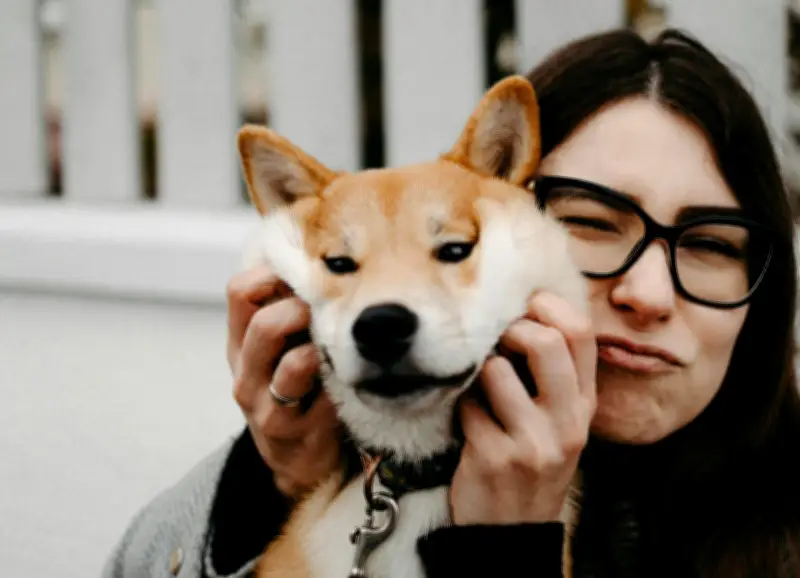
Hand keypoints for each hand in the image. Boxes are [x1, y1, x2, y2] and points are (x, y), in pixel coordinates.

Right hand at [226, 265, 341, 499]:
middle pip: (263, 324)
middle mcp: (245, 371)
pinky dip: (336, 381)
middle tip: (331, 309)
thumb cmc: (298, 390)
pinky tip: (350, 376)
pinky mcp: (291, 431)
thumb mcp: (283, 348)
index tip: (304, 274)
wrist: (299, 459)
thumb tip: (324, 259)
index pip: (239, 291)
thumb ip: (291, 310)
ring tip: (339, 342)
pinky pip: (320, 399)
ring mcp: (264, 404)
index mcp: (241, 341)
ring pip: (292, 364)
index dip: (272, 273)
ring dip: (322, 347)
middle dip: (303, 309)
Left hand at [450, 292, 596, 524]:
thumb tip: (523, 311)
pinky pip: (466, 405)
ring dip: (477, 370)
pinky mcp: (494, 457)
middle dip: (510, 329)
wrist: (514, 530)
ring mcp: (532, 442)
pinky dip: (461, 405)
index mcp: (584, 405)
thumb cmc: (532, 463)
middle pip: (545, 342)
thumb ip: (553, 375)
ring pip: (496, 370)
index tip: (523, 307)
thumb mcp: (559, 423)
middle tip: (494, 339)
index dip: (548, 306)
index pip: (582, 333)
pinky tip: (467, 421)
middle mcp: (566, 422)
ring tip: (479, 388)